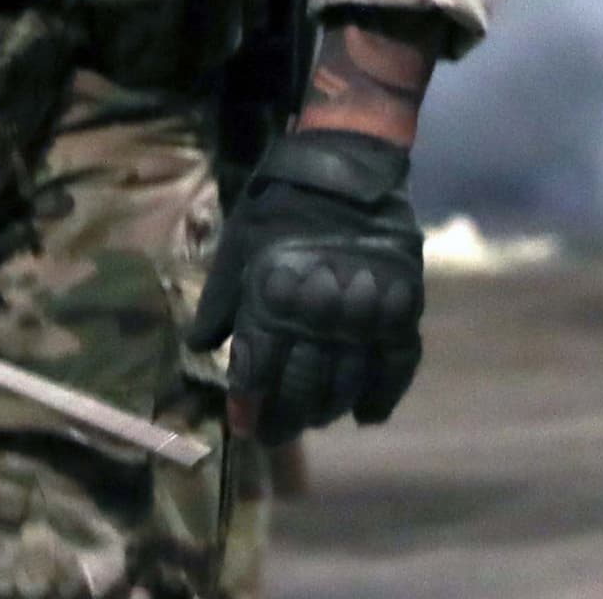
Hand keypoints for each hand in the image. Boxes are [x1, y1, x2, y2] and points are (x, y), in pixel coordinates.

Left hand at [188, 128, 424, 438]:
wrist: (345, 170)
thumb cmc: (280, 208)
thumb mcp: (236, 250)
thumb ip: (219, 305)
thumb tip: (200, 350)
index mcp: (273, 300)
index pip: (258, 375)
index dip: (249, 408)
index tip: (245, 426)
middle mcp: (319, 316)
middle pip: (302, 391)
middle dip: (285, 420)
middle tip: (276, 432)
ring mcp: (365, 315)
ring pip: (346, 387)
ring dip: (327, 411)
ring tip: (315, 417)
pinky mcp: (401, 308)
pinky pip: (396, 368)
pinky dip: (382, 397)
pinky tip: (366, 414)